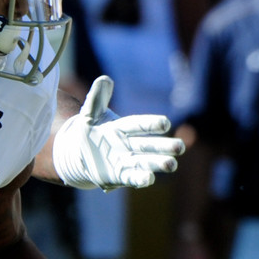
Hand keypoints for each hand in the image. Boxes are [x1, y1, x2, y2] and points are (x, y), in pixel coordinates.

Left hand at [53, 75, 184, 189]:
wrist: (78, 154)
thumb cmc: (88, 132)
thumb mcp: (89, 114)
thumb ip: (97, 99)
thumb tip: (104, 80)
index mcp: (122, 128)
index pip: (138, 125)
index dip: (150, 124)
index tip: (165, 123)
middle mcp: (128, 144)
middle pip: (148, 145)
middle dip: (163, 146)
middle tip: (180, 147)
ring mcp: (125, 160)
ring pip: (145, 161)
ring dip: (157, 163)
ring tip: (172, 164)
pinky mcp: (119, 175)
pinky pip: (131, 177)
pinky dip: (140, 178)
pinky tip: (150, 178)